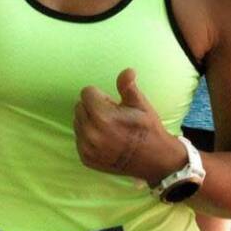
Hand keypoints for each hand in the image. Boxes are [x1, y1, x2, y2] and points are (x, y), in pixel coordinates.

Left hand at [73, 68, 186, 184]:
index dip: (101, 95)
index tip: (113, 104)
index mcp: (103, 117)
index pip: (86, 92)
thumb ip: (128, 86)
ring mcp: (87, 148)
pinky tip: (105, 140)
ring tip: (109, 128)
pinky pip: (79, 138)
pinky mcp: (85, 158)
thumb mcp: (141, 105)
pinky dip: (88, 136)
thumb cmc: (147, 129)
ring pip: (77, 122)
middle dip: (93, 107)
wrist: (153, 160)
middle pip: (80, 106)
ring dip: (89, 121)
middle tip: (112, 117)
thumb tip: (128, 70)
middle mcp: (91, 133)